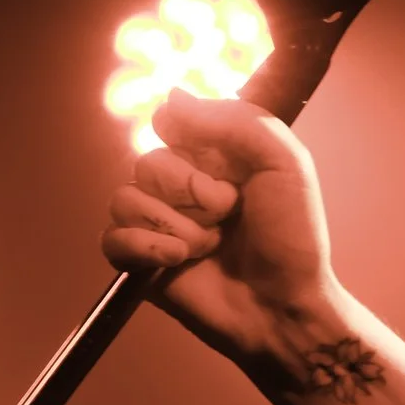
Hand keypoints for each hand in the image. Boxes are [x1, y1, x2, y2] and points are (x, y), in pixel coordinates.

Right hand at [101, 89, 337, 359]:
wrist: (284, 305)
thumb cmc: (292, 237)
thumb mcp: (284, 163)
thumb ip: (235, 121)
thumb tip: (171, 98)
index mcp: (213, 156)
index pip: (169, 121)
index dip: (187, 138)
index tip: (221, 163)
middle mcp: (181, 186)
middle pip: (146, 162)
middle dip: (189, 189)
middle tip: (227, 213)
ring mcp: (159, 223)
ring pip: (126, 199)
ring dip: (176, 225)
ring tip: (210, 245)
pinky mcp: (142, 261)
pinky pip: (112, 238)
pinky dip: (146, 248)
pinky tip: (180, 261)